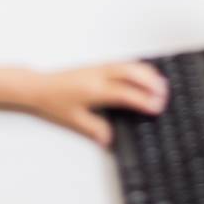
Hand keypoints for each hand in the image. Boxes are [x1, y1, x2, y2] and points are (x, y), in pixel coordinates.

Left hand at [24, 61, 167, 145]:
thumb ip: (96, 129)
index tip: (157, 106)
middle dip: (149, 82)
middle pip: (130, 73)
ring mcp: (97, 68)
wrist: (38, 86)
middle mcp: (98, 75)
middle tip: (164, 93)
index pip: (124, 93)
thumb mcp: (74, 121)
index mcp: (94, 90)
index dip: (142, 100)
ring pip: (127, 65)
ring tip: (160, 83)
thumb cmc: (54, 103)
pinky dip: (135, 67)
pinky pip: (121, 63)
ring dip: (145, 73)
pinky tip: (142, 74)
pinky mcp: (96, 66)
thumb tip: (111, 140)